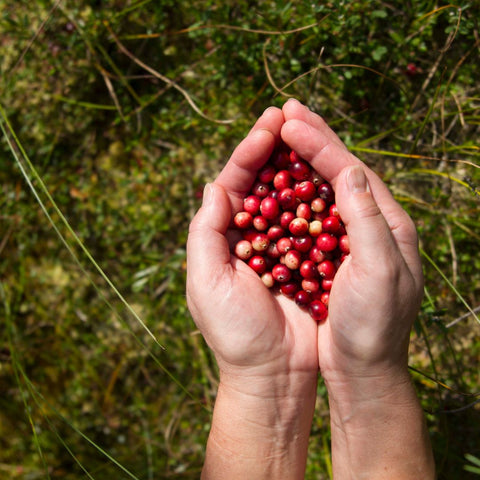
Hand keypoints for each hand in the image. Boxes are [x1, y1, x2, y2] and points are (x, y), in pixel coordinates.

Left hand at [186, 106, 316, 478]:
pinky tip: (329, 173)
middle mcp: (249, 234)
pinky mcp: (306, 258)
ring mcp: (279, 244)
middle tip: (289, 113)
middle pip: (261, 181)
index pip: (233, 182)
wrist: (273, 374)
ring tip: (309, 132)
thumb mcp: (206, 283)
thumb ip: (205, 234)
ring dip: (297, 165)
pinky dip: (319, 196)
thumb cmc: (235, 333)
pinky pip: (313, 220)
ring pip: (288, 195)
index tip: (269, 123)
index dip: (249, 151)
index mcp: (221, 236)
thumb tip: (213, 185)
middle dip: (273, 148)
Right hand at [280, 98, 423, 381]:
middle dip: (311, 138)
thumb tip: (351, 170)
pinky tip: (276, 179)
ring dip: (299, 160)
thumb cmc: (374, 325)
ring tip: (280, 133)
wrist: (364, 368)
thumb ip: (367, 219)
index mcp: (388, 222)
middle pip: (337, 170)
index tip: (290, 118)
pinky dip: (291, 192)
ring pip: (321, 188)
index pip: (350, 170)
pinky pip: (308, 213)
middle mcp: (369, 223)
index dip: (319, 142)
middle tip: (286, 108)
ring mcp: (348, 237)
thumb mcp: (380, 272)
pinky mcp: (329, 253)